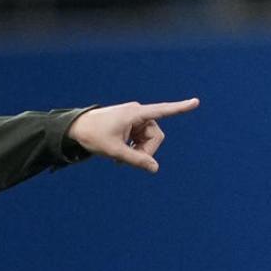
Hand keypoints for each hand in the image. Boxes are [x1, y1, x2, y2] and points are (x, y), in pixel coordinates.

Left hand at [67, 98, 199, 173]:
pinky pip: (140, 139)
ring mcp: (134, 119)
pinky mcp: (130, 124)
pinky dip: (134, 148)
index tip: (196, 102)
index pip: (162, 111)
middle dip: (146, 151)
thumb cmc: (93, 136)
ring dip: (139, 152)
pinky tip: (121, 156)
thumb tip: (155, 169)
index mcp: (135, 113)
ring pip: (148, 140)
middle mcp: (138, 113)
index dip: (180, 108)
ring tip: (120, 159)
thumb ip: (136, 160)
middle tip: (129, 162)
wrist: (75, 129)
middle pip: (156, 136)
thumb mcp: (115, 151)